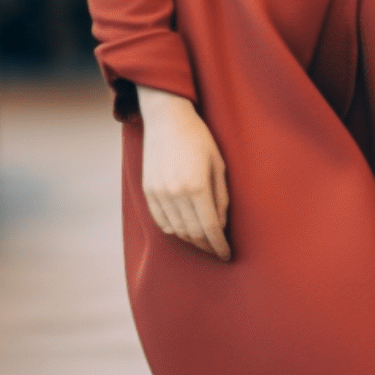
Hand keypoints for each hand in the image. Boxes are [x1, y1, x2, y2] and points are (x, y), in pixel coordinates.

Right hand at [137, 86, 231, 260]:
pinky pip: (161, 221)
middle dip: (207, 246)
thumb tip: (220, 226)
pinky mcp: (148, 190)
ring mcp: (159, 193)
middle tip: (217, 250)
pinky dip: (174, 230)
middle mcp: (176, 193)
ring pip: (176, 230)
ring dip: (191, 240)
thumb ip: (221, 197)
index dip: (219, 245)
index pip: (210, 227)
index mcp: (197, 186)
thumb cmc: (200, 139)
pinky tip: (184, 230)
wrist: (167, 120)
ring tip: (204, 241)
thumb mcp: (219, 164)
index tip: (227, 255)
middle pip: (193, 232)